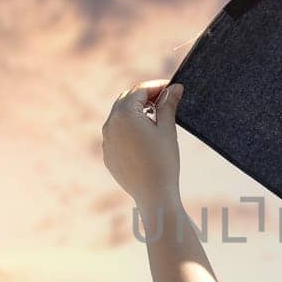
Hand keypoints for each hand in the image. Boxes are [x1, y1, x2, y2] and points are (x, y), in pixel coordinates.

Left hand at [101, 79, 182, 210]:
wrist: (153, 195)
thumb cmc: (163, 161)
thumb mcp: (167, 129)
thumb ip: (168, 104)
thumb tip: (175, 87)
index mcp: (124, 114)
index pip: (139, 90)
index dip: (157, 86)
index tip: (172, 88)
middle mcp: (110, 124)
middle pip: (126, 100)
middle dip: (145, 97)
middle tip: (165, 100)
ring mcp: (106, 140)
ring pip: (120, 117)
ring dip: (136, 112)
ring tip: (156, 118)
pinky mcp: (108, 154)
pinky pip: (117, 134)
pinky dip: (129, 129)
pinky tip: (145, 137)